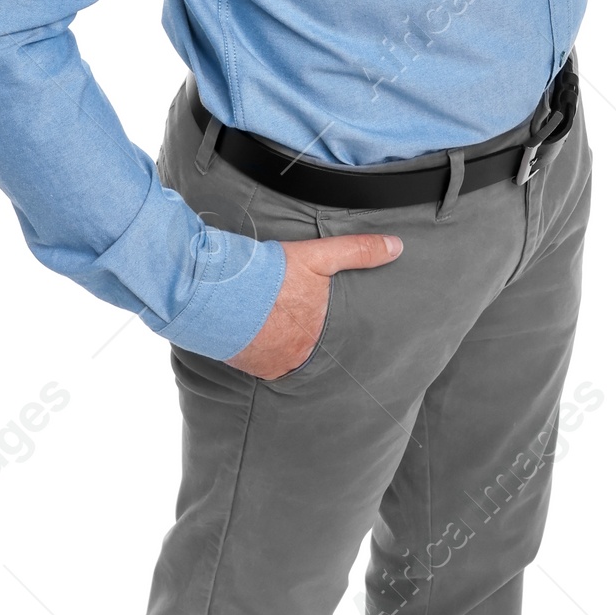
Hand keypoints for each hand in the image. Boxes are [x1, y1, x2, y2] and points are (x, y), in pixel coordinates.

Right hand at [226, 230, 402, 378]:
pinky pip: (261, 365)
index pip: (334, 335)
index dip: (326, 326)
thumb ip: (358, 251)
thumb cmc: (269, 274)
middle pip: (309, 349)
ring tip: (275, 332)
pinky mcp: (250, 367)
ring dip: (281, 348)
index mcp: (320, 329)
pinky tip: (256, 340)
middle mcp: (300, 352)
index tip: (320, 321)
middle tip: (296, 327)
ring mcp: (275, 363)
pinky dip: (261, 354)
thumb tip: (396, 247)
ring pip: (285, 358)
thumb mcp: (318, 256)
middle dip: (304, 340)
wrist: (219, 292)